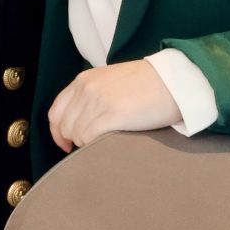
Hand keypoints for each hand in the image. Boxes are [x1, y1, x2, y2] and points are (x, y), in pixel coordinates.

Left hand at [47, 59, 180, 153]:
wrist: (174, 82)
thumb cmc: (148, 84)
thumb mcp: (111, 81)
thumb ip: (92, 95)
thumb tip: (80, 120)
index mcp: (84, 80)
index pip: (56, 111)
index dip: (57, 132)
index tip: (65, 143)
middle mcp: (87, 89)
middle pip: (64, 126)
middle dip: (72, 141)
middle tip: (86, 149)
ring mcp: (98, 102)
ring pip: (76, 134)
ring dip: (85, 145)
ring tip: (101, 144)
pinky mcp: (112, 115)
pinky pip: (88, 138)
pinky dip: (92, 146)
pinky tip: (104, 145)